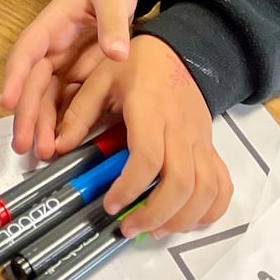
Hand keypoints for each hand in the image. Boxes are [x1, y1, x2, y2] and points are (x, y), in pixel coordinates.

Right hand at [0, 0, 136, 157]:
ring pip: (44, 98)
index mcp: (50, 27)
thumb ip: (113, 24)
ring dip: (40, 125)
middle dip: (26, 114)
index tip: (7, 102)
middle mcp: (49, 50)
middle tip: (24, 144)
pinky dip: (60, 123)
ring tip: (42, 152)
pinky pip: (64, 102)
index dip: (15, 77)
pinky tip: (61, 146)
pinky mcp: (75, 77)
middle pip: (32, 84)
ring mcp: (61, 65)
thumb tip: (116, 53)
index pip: (27, 52)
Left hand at [53, 35, 231, 237]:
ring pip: (205, 190)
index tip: (110, 204)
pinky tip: (188, 220)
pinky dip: (211, 209)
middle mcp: (181, 129)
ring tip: (154, 229)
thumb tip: (58, 148)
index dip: (129, 187)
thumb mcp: (99, 79)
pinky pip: (221, 185)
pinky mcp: (210, 147)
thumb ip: (79, 113)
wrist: (175, 50)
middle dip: (155, 213)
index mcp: (150, 111)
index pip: (148, 158)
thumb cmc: (135, 65)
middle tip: (129, 227)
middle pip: (180, 183)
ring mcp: (200, 140)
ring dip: (182, 218)